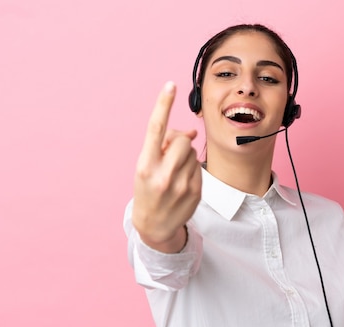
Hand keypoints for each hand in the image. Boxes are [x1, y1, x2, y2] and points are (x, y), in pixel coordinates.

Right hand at [132, 81, 201, 252]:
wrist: (154, 225)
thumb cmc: (148, 190)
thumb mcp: (145, 168)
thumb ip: (162, 147)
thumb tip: (191, 132)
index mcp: (144, 165)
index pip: (155, 128)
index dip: (163, 104)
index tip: (171, 84)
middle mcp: (162, 175)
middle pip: (182, 139)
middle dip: (180, 140)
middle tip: (172, 152)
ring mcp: (180, 184)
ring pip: (192, 152)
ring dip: (186, 155)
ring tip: (175, 171)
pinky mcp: (195, 192)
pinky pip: (199, 166)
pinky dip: (192, 168)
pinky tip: (183, 181)